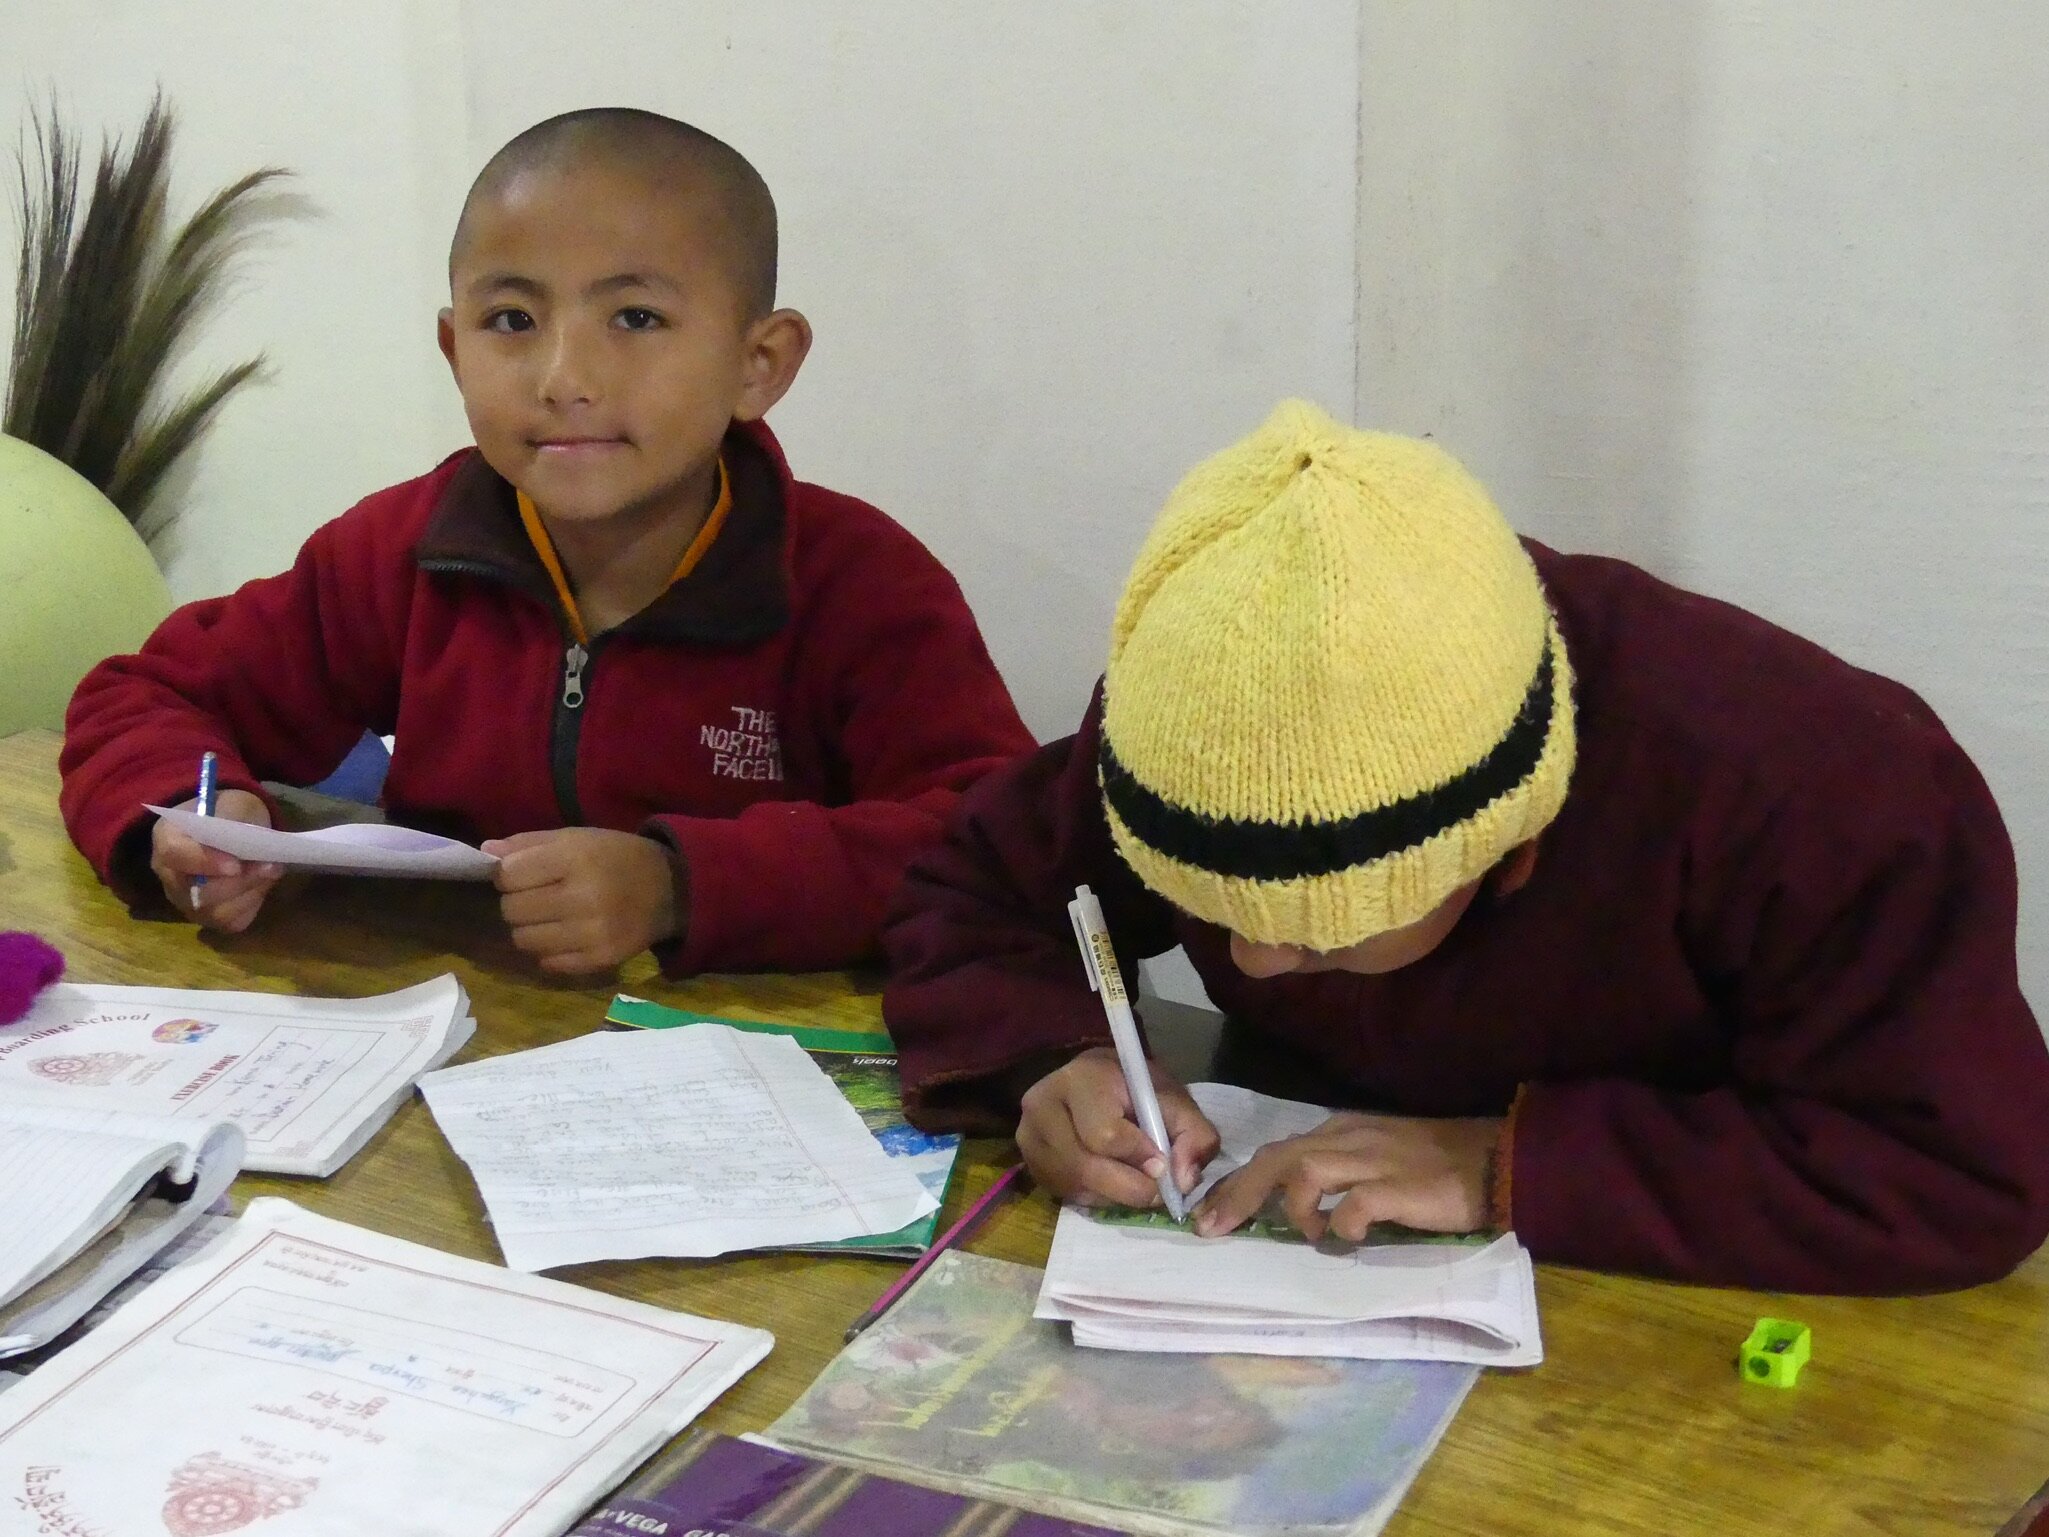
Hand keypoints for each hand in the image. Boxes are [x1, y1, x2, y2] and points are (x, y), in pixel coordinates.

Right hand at [151, 789, 281, 931]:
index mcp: (166, 836)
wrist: (232, 826)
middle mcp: (169, 874)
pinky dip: (251, 906)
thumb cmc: (230, 812)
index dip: (205, 862)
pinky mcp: (206, 917)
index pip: (174, 854)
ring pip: (215, 913)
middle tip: (271, 866)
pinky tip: (262, 886)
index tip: (236, 864)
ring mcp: (184, 900)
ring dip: (250, 894)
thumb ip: (237, 823)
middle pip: (197, 892)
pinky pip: (230, 922)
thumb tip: (250, 846)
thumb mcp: (234, 804)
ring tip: (272, 872)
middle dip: (240, 882)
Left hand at [483, 828, 680, 974]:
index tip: (522, 873)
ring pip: (524, 940)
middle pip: (512, 910)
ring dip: (530, 928)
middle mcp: (584, 897)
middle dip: (517, 902)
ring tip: (551, 916)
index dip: (508, 874)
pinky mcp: (601, 959)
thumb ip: (528, 844)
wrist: (670, 889)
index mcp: (577, 859)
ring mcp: (593, 933)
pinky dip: (550, 950)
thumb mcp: (576, 837)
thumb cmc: (616, 856)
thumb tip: (485, 854)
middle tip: (538, 896)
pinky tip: (566, 934)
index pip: (509, 875)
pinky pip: (549, 962)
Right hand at [1016, 1046, 1219, 1209]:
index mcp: (1080, 1079)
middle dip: (1129, 1186)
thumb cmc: (1137, 1090)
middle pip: (1084, 1167)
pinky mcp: (1029, 1163)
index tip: (1161, 1162)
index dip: (1139, 1156)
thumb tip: (1183, 1181)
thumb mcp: (1176, 1101)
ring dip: (1114, 1195)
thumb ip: (1194, 1136)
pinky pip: (1066, 1194)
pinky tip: (1111, 1180)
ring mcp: (1029, 1137)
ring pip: (1076, 1186)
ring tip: (1135, 1179)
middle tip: (1156, 1189)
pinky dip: (1097, 1198)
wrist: (1098, 1084)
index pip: (1104, 1135)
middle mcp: (1042, 1105)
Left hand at [1194, 1111, 1501, 1240]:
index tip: (1208, 1211)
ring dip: (1292, 1208)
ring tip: (1307, 1234)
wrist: (1494, 1160)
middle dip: (1238, 1194)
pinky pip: (1356, 1203)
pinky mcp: (1400, 1187)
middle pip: (1276, 1157)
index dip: (1237, 1182)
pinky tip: (1348, 1238)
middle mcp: (1348, 1139)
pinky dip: (1341, 1223)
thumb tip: (1294, 1202)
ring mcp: (1373, 1160)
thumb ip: (1337, 1172)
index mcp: (1340, 1132)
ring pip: (1304, 1170)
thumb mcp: (1374, 1158)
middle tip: (1212, 1228)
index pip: (1275, 1151)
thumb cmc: (1434, 1166)